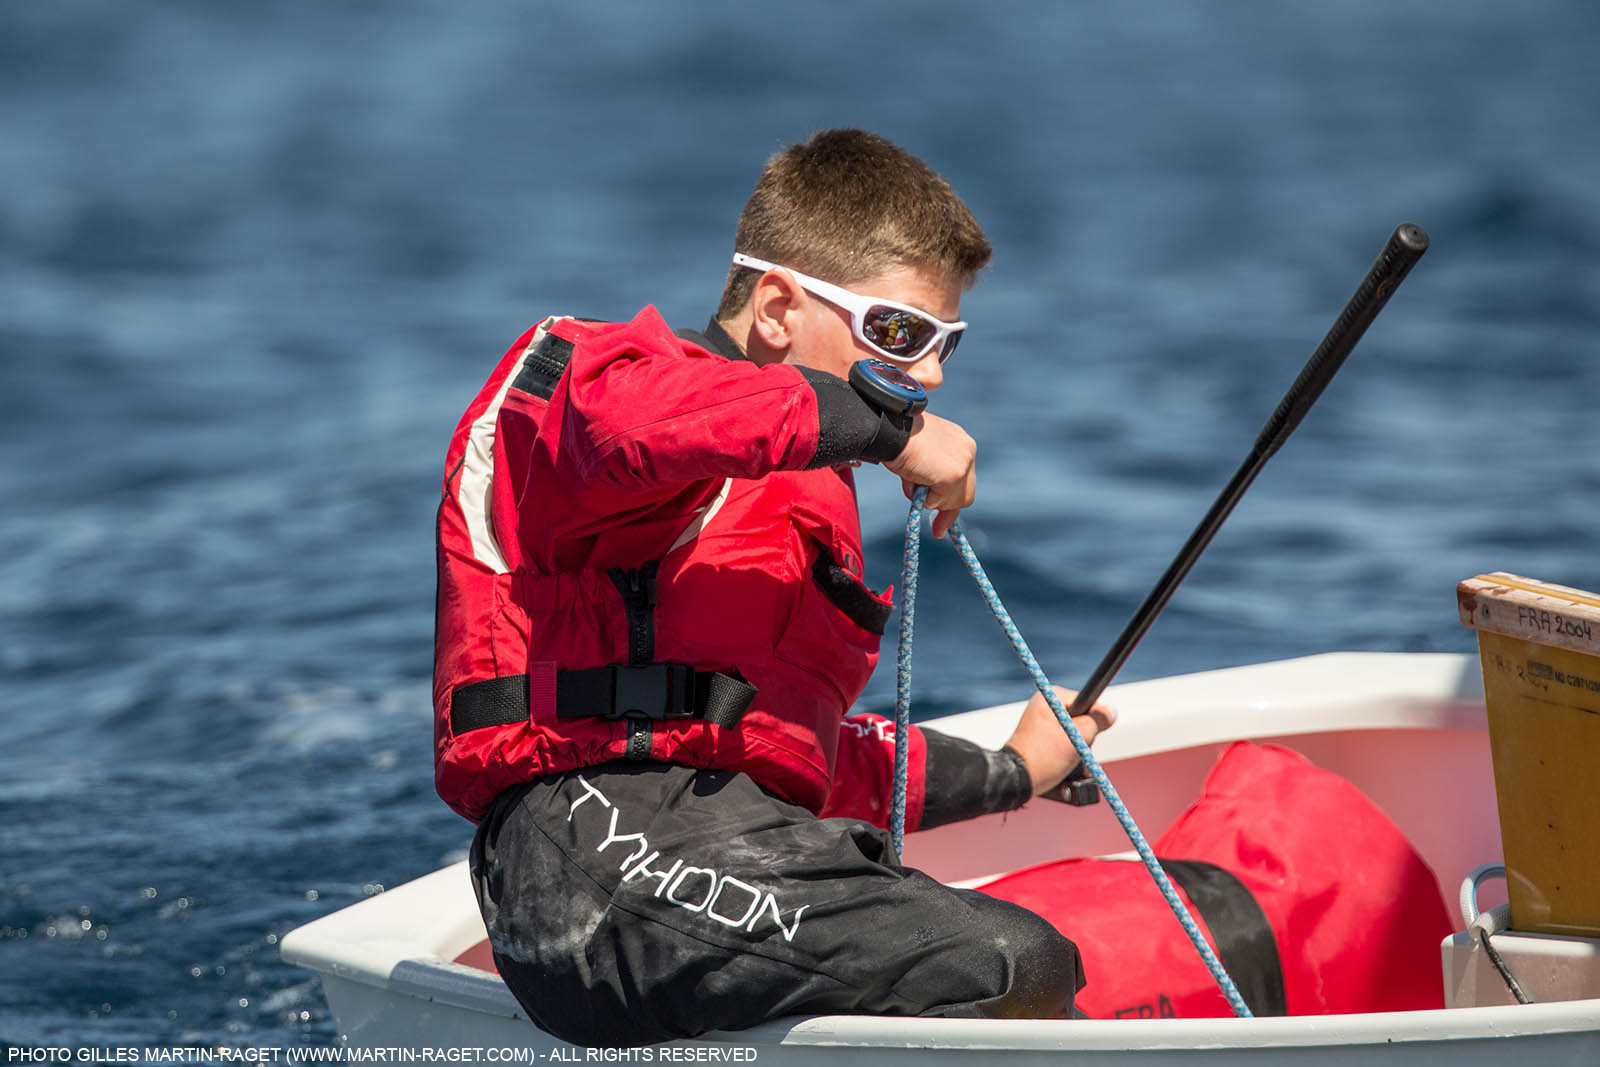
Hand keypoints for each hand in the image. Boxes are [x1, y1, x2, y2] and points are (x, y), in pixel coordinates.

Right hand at [882, 412, 975, 537]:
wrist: (891, 426)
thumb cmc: (896, 435)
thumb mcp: (919, 451)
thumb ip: (929, 469)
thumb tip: (925, 494)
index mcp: (958, 440)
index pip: (963, 475)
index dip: (951, 495)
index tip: (943, 511)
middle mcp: (967, 450)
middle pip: (965, 493)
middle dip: (949, 511)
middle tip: (938, 531)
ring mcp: (962, 464)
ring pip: (952, 501)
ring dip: (929, 499)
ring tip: (910, 478)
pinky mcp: (953, 476)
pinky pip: (938, 502)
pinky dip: (923, 498)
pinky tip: (913, 478)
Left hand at [1002, 686, 1117, 796]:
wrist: (1016, 781)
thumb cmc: (1043, 756)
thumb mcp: (1077, 737)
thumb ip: (1096, 722)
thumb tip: (1111, 711)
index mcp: (1051, 698)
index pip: (1088, 703)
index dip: (1094, 721)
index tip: (1087, 737)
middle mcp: (1046, 708)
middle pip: (1083, 722)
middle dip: (1085, 742)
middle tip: (1075, 753)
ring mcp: (1043, 726)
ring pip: (1076, 737)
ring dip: (1079, 754)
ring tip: (1070, 765)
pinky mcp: (1042, 742)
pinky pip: (1065, 746)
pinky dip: (1070, 759)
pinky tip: (1066, 769)